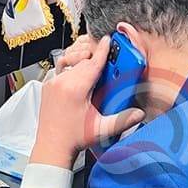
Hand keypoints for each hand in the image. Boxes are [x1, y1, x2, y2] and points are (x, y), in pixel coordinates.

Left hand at [33, 37, 144, 166]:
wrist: (52, 147)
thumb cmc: (73, 139)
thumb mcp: (101, 129)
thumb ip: (123, 120)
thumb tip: (140, 114)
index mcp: (75, 89)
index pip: (93, 64)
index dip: (103, 50)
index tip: (108, 40)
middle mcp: (61, 82)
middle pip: (81, 59)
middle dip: (93, 54)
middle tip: (103, 55)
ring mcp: (52, 83)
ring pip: (68, 60)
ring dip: (80, 58)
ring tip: (90, 63)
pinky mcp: (47, 86)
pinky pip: (60, 69)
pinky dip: (70, 67)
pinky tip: (77, 74)